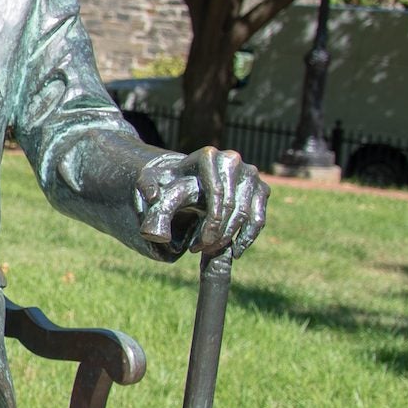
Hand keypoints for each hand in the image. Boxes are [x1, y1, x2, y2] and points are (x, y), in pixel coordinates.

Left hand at [137, 146, 268, 256]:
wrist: (189, 178)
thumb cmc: (169, 181)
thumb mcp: (151, 181)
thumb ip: (146, 186)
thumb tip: (153, 196)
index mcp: (208, 156)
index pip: (217, 194)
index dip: (210, 223)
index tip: (196, 245)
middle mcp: (232, 160)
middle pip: (233, 205)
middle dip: (219, 233)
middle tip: (204, 250)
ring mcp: (250, 173)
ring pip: (247, 214)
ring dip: (231, 238)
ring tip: (212, 251)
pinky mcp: (261, 188)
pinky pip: (259, 218)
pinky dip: (247, 237)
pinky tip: (234, 251)